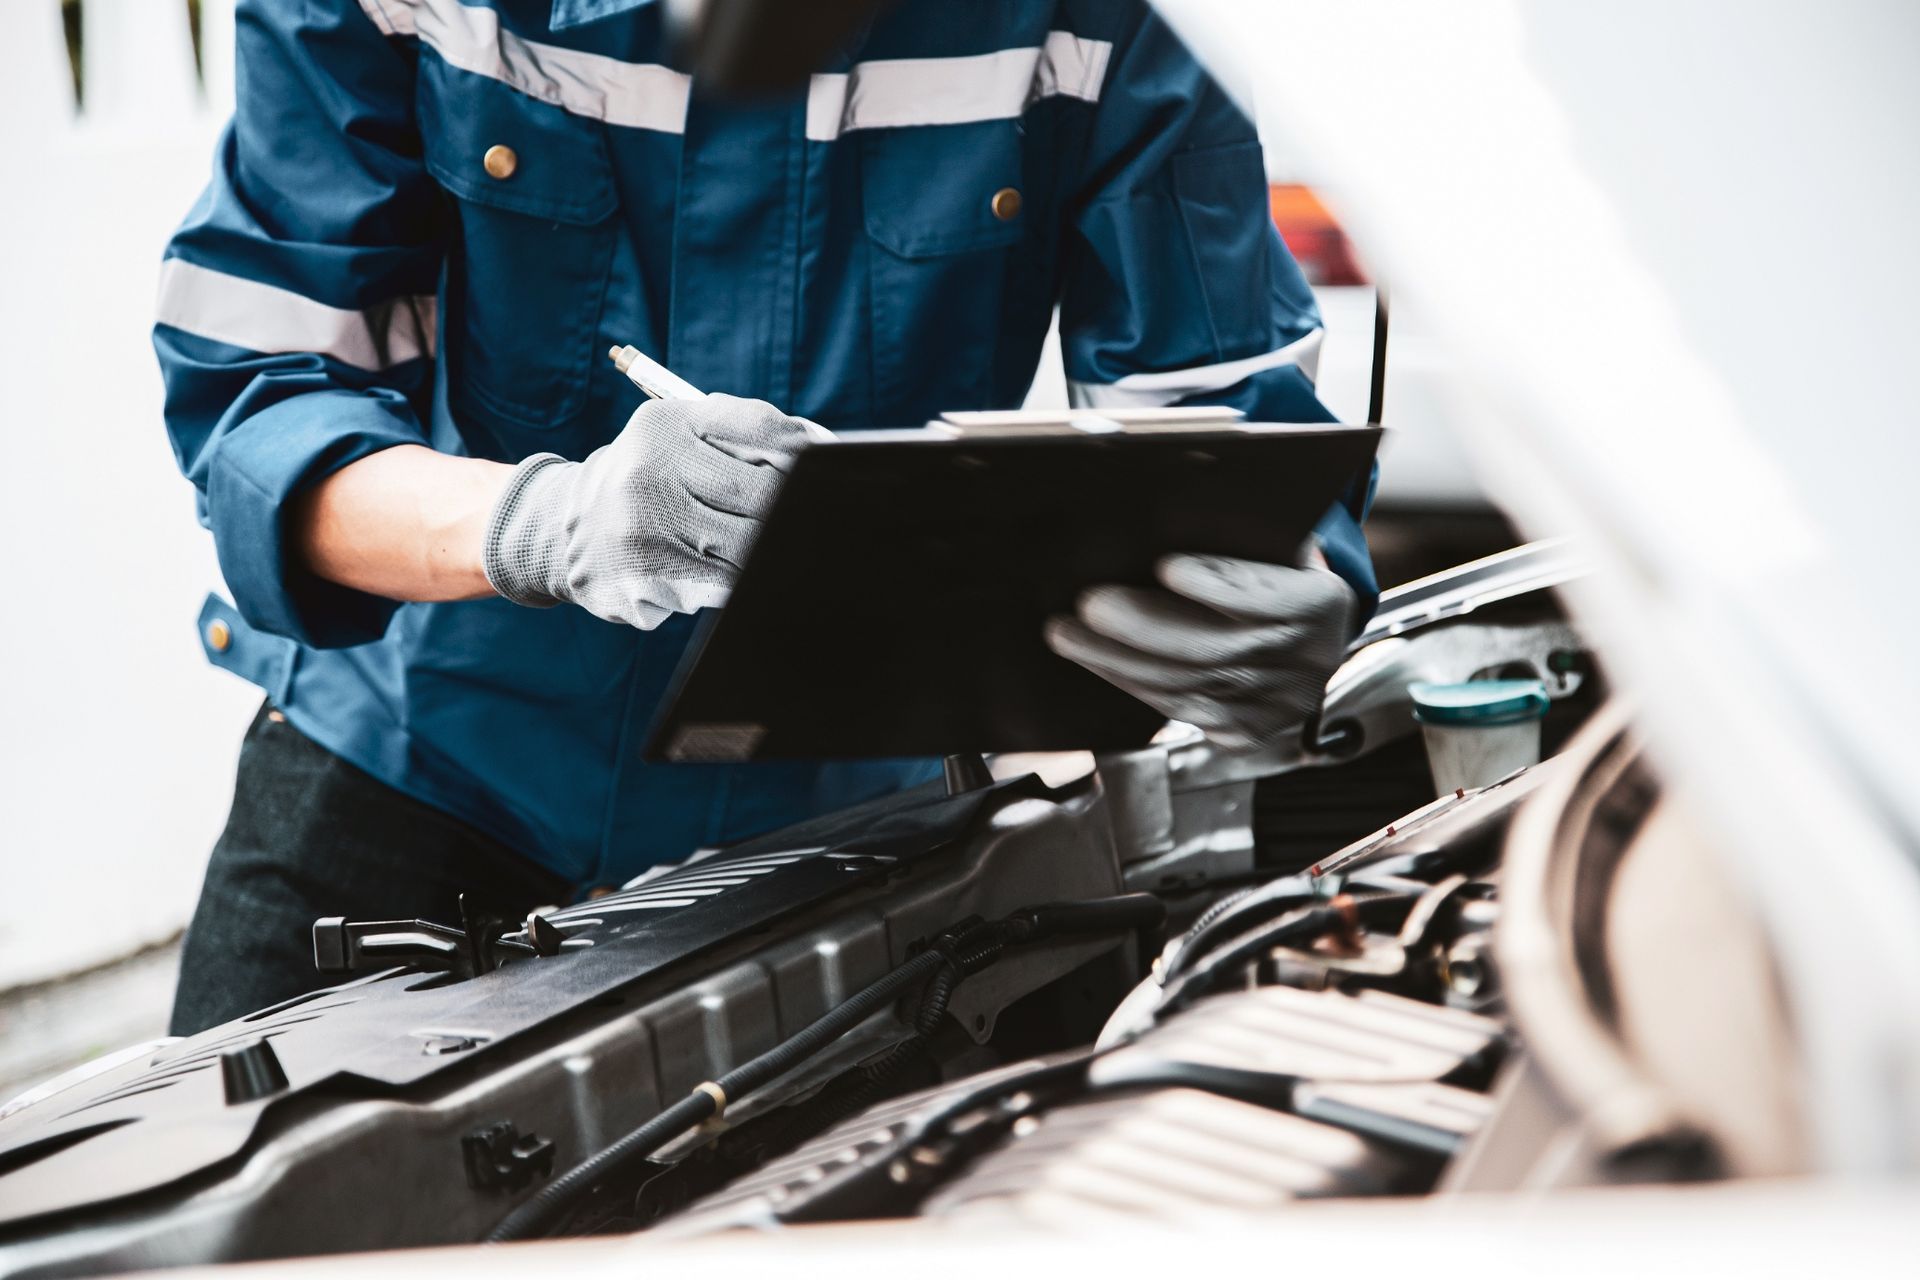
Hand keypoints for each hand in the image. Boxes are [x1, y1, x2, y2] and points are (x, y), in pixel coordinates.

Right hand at [482, 394, 815, 627]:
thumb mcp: (680, 436)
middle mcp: (651, 470)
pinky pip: (723, 585)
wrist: (565, 528)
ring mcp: (644, 528)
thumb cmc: (649, 478)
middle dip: (796, 508)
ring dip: (771, 548)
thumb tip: (825, 447)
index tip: (831, 466)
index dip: (806, 451)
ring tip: (782, 545)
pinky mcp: (644, 578)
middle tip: (818, 518)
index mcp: (667, 423)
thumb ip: (744, 436)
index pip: (761, 429)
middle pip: (763, 494)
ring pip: (748, 546)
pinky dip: (741, 580)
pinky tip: (737, 572)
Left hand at [1044, 553, 1355, 749]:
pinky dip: (1130, 682)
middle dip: (1142, 627)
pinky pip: (1177, 709)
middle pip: (1212, 648)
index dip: (1215, 583)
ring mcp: (1274, 703)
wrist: (1311, 639)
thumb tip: (1175, 495)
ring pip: (1185, 684)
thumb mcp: (1279, 543)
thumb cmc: (1279, 571)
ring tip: (1069, 634)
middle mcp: (1303, 660)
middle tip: (1090, 604)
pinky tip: (1096, 661)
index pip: (1265, 595)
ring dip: (1116, 660)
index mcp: (1320, 603)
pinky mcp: (1244, 730)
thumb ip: (1242, 531)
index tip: (1165, 566)